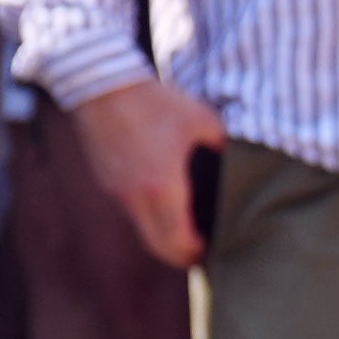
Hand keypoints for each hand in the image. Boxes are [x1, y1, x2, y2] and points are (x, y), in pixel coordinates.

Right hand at [73, 74, 225, 268]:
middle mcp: (136, 197)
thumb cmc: (155, 101)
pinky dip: (149, 215)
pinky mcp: (106, 180)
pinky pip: (131, 210)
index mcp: (163, 187)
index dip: (197, 254)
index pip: (178, 243)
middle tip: (203, 249)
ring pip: (143, 230)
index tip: (214, 250)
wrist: (100, 84)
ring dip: (164, 235)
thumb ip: (223, 147)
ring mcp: (117, 190)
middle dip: (182, 255)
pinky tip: (163, 197)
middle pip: (159, 247)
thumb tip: (237, 162)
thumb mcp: (202, 120)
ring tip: (186, 224)